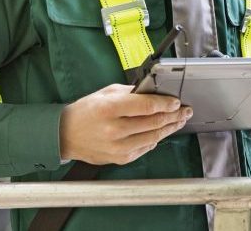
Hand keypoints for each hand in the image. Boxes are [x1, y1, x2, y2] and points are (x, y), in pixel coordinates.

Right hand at [59, 84, 191, 164]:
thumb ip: (131, 93)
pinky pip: (145, 148)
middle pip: (154, 123)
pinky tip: (161, 132)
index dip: (166, 104)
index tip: (176, 102)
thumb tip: (154, 93)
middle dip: (173, 116)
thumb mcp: (106, 93)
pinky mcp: (120, 158)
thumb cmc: (86, 112)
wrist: (65, 134)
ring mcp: (118, 147)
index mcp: (110, 108)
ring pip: (153, 137)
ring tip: (178, 121)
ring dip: (169, 129)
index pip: (147, 106)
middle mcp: (114, 129)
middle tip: (185, 111)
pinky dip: (155, 140)